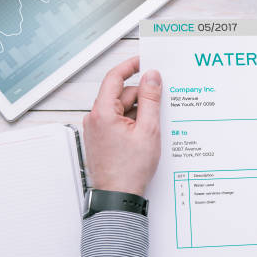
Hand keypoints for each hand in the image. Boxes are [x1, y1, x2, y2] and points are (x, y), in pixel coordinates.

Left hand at [83, 57, 161, 196]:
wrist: (118, 196)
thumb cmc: (130, 169)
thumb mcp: (148, 130)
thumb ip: (151, 100)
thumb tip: (152, 77)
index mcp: (102, 113)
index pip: (115, 77)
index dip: (131, 66)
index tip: (144, 61)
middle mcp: (95, 118)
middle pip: (121, 94)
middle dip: (142, 96)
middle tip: (161, 103)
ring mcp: (97, 129)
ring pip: (121, 109)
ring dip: (139, 112)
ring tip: (154, 127)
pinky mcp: (101, 139)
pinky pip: (119, 122)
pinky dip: (133, 122)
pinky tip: (145, 134)